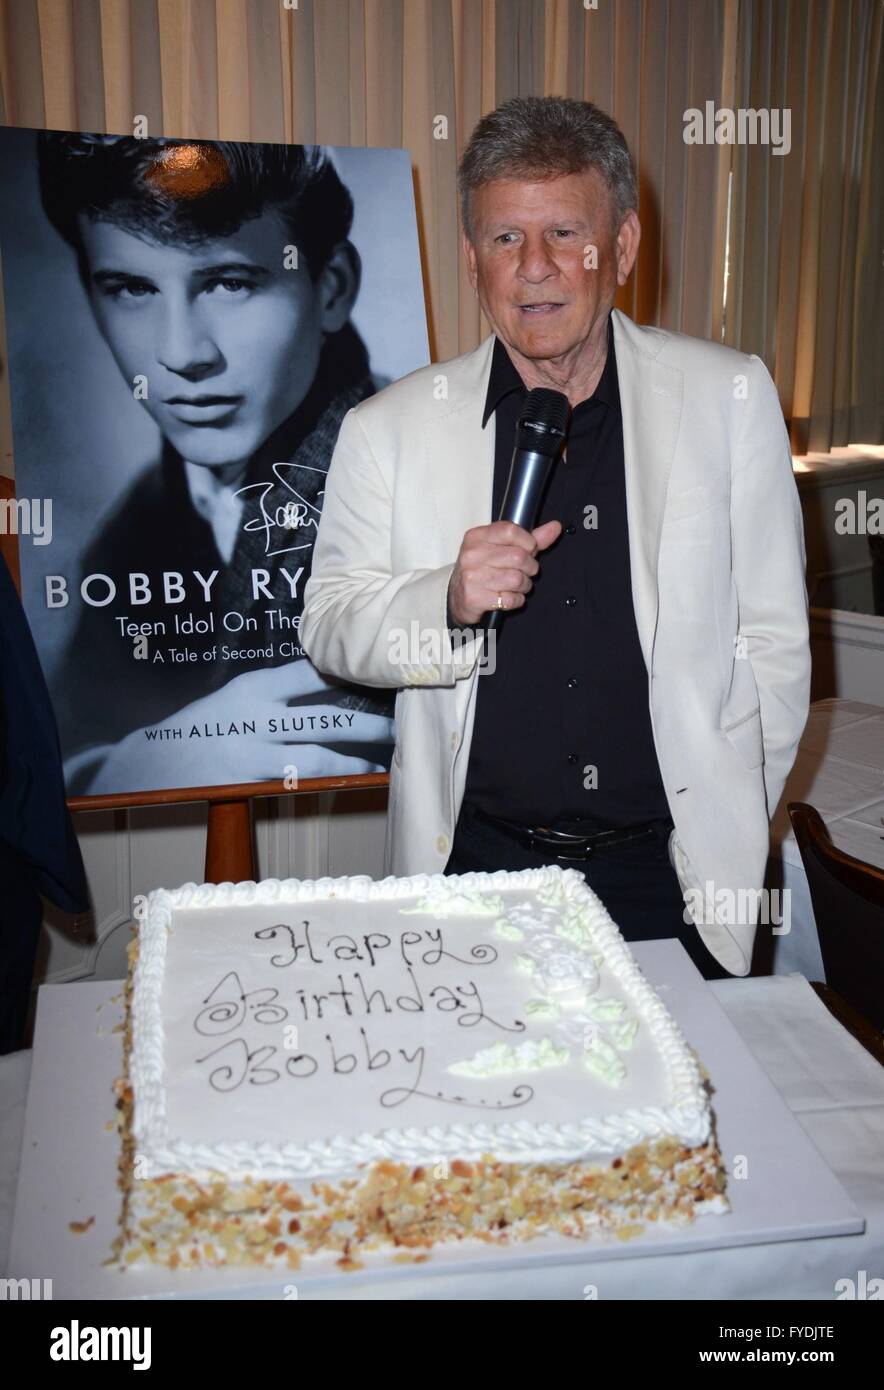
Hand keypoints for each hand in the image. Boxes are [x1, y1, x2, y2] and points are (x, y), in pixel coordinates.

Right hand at [77, 662, 394, 792]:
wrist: (153, 762)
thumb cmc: (200, 725)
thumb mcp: (233, 694)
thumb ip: (276, 688)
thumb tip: (325, 675)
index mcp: (252, 688)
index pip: (307, 673)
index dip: (345, 671)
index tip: (377, 667)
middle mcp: (257, 718)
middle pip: (324, 714)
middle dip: (366, 715)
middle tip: (400, 711)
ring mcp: (257, 753)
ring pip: (319, 750)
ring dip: (357, 751)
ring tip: (387, 749)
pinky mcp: (255, 781)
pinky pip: (302, 777)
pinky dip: (331, 775)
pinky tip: (355, 775)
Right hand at [447, 519, 561, 626]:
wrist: (457, 595)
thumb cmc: (481, 569)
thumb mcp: (500, 548)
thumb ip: (529, 538)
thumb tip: (555, 527)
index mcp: (477, 537)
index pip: (511, 531)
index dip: (528, 542)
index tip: (528, 550)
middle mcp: (472, 555)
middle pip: (519, 557)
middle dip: (530, 567)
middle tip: (524, 571)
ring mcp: (472, 577)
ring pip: (517, 579)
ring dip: (524, 585)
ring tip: (515, 585)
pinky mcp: (474, 598)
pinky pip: (510, 599)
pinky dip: (515, 600)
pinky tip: (507, 596)